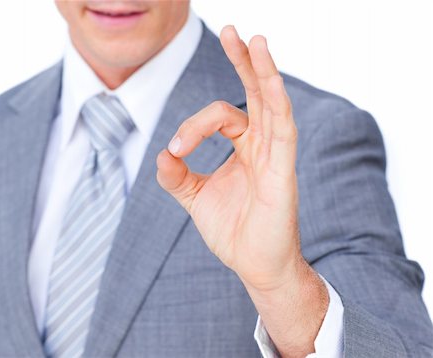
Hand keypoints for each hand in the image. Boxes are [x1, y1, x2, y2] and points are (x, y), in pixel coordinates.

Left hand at [157, 25, 298, 290]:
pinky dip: (276, 101)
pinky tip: (269, 78)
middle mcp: (262, 145)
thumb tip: (162, 153)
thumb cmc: (232, 230)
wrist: (254, 264)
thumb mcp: (194, 197)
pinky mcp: (283, 170)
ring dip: (263, 71)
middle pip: (255, 93)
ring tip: (254, 39)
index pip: (220, 116)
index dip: (193, 126)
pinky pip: (283, 129)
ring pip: (272, 103)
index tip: (175, 150)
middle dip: (243, 61)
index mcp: (244, 147)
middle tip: (231, 31)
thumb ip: (177, 174)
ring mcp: (275, 155)